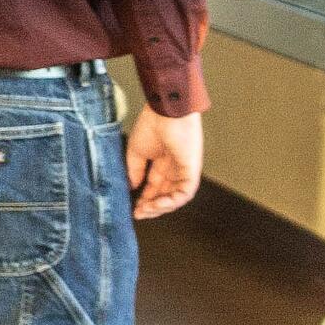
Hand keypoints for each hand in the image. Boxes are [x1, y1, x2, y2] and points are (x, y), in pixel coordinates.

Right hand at [125, 105, 203, 220]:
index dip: (144, 199)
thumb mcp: (136, 152)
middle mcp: (175, 168)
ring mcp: (184, 170)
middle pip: (165, 195)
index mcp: (162, 162)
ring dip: (160, 207)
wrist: (165, 110)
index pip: (155, 187)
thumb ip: (135, 171)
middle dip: (151, 207)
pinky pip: (184, 193)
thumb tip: (132, 188)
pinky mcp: (192, 170)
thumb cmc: (152, 124)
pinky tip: (157, 204)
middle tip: (139, 214)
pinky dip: (171, 202)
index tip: (133, 209)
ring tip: (146, 211)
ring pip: (175, 197)